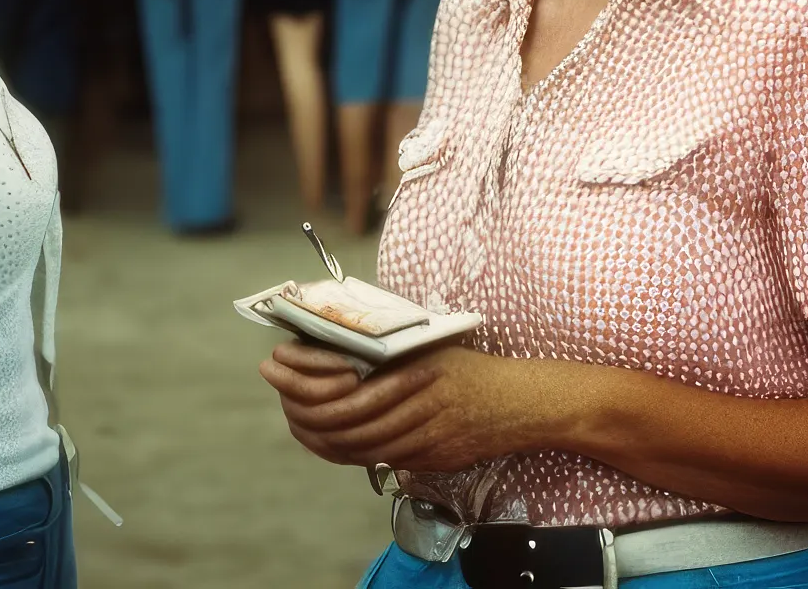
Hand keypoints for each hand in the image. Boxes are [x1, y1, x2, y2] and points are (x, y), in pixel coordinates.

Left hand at [259, 341, 564, 474]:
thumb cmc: (473, 370)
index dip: (313, 382)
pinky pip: (389, 458)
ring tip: (305, 424)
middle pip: (353, 418)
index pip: (353, 384)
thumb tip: (341, 357)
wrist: (522, 402)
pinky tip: (343, 443)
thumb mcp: (431, 349)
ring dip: (332, 437)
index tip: (286, 367)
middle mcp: (423, 398)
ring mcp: (431, 431)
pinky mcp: (438, 455)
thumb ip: (391, 355)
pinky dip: (360, 452)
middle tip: (285, 401)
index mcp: (418, 366)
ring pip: (367, 443)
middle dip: (312, 413)